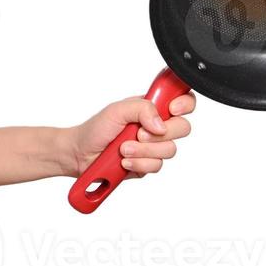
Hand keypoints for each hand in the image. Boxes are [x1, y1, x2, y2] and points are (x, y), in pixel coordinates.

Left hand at [63, 92, 195, 178]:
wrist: (81, 154)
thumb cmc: (96, 129)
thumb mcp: (116, 110)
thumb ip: (141, 108)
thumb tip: (161, 123)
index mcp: (151, 107)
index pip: (182, 100)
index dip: (184, 104)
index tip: (172, 110)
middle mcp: (156, 125)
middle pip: (182, 127)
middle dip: (161, 134)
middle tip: (138, 133)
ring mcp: (154, 146)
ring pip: (170, 150)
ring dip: (143, 150)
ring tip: (123, 148)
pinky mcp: (149, 164)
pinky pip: (157, 166)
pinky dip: (139, 163)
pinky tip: (124, 161)